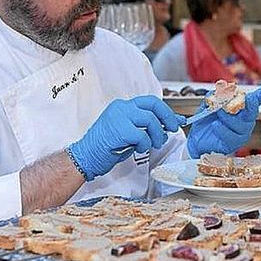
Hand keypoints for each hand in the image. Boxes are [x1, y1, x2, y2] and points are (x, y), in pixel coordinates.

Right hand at [67, 96, 183, 180]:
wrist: (85, 157)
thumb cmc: (105, 148)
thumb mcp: (129, 133)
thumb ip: (146, 126)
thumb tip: (168, 125)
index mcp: (122, 107)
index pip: (150, 102)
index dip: (166, 111)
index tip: (176, 120)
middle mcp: (121, 107)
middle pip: (153, 105)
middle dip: (167, 118)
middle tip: (170, 130)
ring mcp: (119, 117)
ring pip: (150, 120)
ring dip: (156, 135)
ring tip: (152, 145)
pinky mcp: (119, 129)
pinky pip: (142, 135)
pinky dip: (144, 145)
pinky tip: (137, 149)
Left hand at [186, 86, 260, 157]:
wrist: (195, 140)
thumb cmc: (205, 122)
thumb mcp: (207, 105)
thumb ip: (214, 96)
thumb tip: (220, 90)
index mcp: (240, 109)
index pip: (253, 101)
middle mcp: (243, 120)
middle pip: (252, 112)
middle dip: (251, 104)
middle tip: (247, 97)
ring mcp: (240, 133)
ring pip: (242, 124)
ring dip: (228, 116)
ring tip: (218, 112)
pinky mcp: (234, 143)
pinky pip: (231, 136)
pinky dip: (222, 129)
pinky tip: (216, 125)